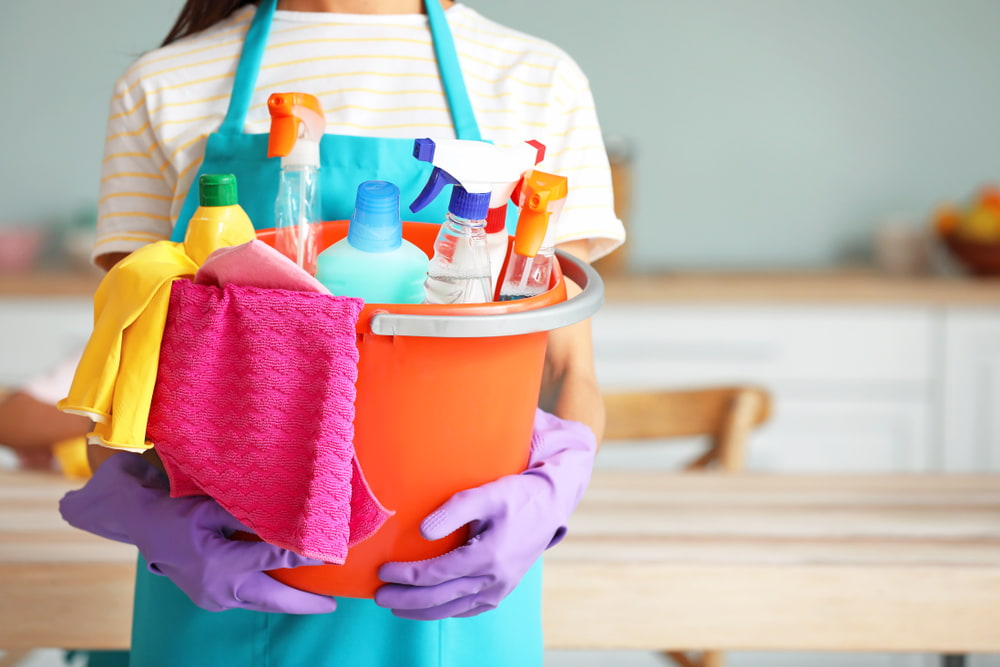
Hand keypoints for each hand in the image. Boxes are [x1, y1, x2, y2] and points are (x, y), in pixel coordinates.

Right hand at [60, 452, 335, 613]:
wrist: (144, 526)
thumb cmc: (179, 510)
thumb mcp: (212, 507)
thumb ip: (249, 515)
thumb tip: (288, 518)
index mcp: (219, 562)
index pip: (271, 559)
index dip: (302, 556)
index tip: (328, 555)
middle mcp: (218, 587)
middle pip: (271, 597)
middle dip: (303, 603)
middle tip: (332, 605)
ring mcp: (214, 598)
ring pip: (260, 602)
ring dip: (288, 603)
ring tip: (317, 602)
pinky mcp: (211, 599)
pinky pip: (247, 599)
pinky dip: (268, 596)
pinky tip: (286, 592)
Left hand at [375, 409, 595, 619]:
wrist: (549, 506)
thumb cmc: (516, 496)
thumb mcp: (485, 494)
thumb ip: (452, 511)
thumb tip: (422, 531)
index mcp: (489, 556)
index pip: (436, 573)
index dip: (405, 575)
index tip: (382, 571)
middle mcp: (495, 579)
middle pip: (440, 597)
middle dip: (406, 599)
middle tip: (378, 596)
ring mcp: (500, 589)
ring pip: (453, 608)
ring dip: (421, 611)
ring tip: (395, 607)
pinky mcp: (502, 591)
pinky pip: (469, 609)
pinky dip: (445, 611)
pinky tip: (428, 608)